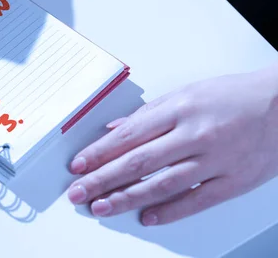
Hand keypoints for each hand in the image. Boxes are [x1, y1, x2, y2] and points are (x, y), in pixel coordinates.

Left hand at [67, 64, 277, 225]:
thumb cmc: (232, 96)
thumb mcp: (186, 94)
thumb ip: (148, 114)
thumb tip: (113, 129)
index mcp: (179, 109)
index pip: (128, 135)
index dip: (99, 153)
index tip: (78, 165)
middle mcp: (194, 134)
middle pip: (138, 162)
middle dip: (102, 178)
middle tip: (78, 192)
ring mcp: (215, 160)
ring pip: (162, 184)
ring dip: (127, 198)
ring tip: (102, 207)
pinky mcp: (234, 181)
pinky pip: (196, 200)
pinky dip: (170, 211)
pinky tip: (146, 216)